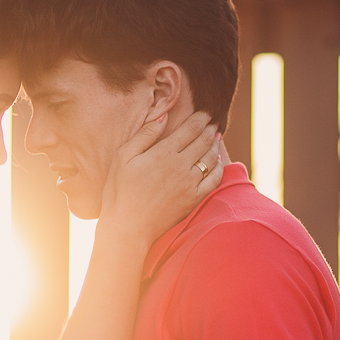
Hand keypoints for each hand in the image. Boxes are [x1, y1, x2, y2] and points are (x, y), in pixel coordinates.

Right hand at [99, 111, 225, 244]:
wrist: (128, 226)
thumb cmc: (120, 191)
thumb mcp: (124, 157)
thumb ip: (145, 134)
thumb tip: (163, 116)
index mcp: (164, 152)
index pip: (190, 129)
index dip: (201, 118)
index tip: (205, 113)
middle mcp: (181, 166)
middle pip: (203, 141)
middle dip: (210, 129)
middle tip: (213, 122)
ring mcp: (190, 183)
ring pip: (210, 158)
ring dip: (215, 145)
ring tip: (216, 137)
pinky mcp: (194, 199)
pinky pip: (214, 180)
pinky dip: (219, 168)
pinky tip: (217, 162)